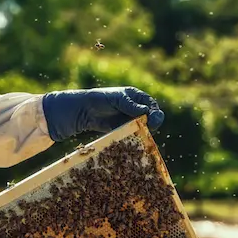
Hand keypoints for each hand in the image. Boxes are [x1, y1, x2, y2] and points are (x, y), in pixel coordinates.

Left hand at [42, 86, 164, 141]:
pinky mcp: (120, 129)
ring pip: (141, 127)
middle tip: (150, 127)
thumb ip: (130, 105)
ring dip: (143, 132)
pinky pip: (131, 134)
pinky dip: (134, 137)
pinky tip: (134, 140)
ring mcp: (127, 119)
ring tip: (142, 135)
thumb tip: (146, 111)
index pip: (151, 104)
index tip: (153, 119)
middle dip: (152, 122)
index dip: (154, 112)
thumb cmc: (100, 99)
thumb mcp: (117, 99)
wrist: (83, 110)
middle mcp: (134, 108)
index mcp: (135, 97)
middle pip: (149, 117)